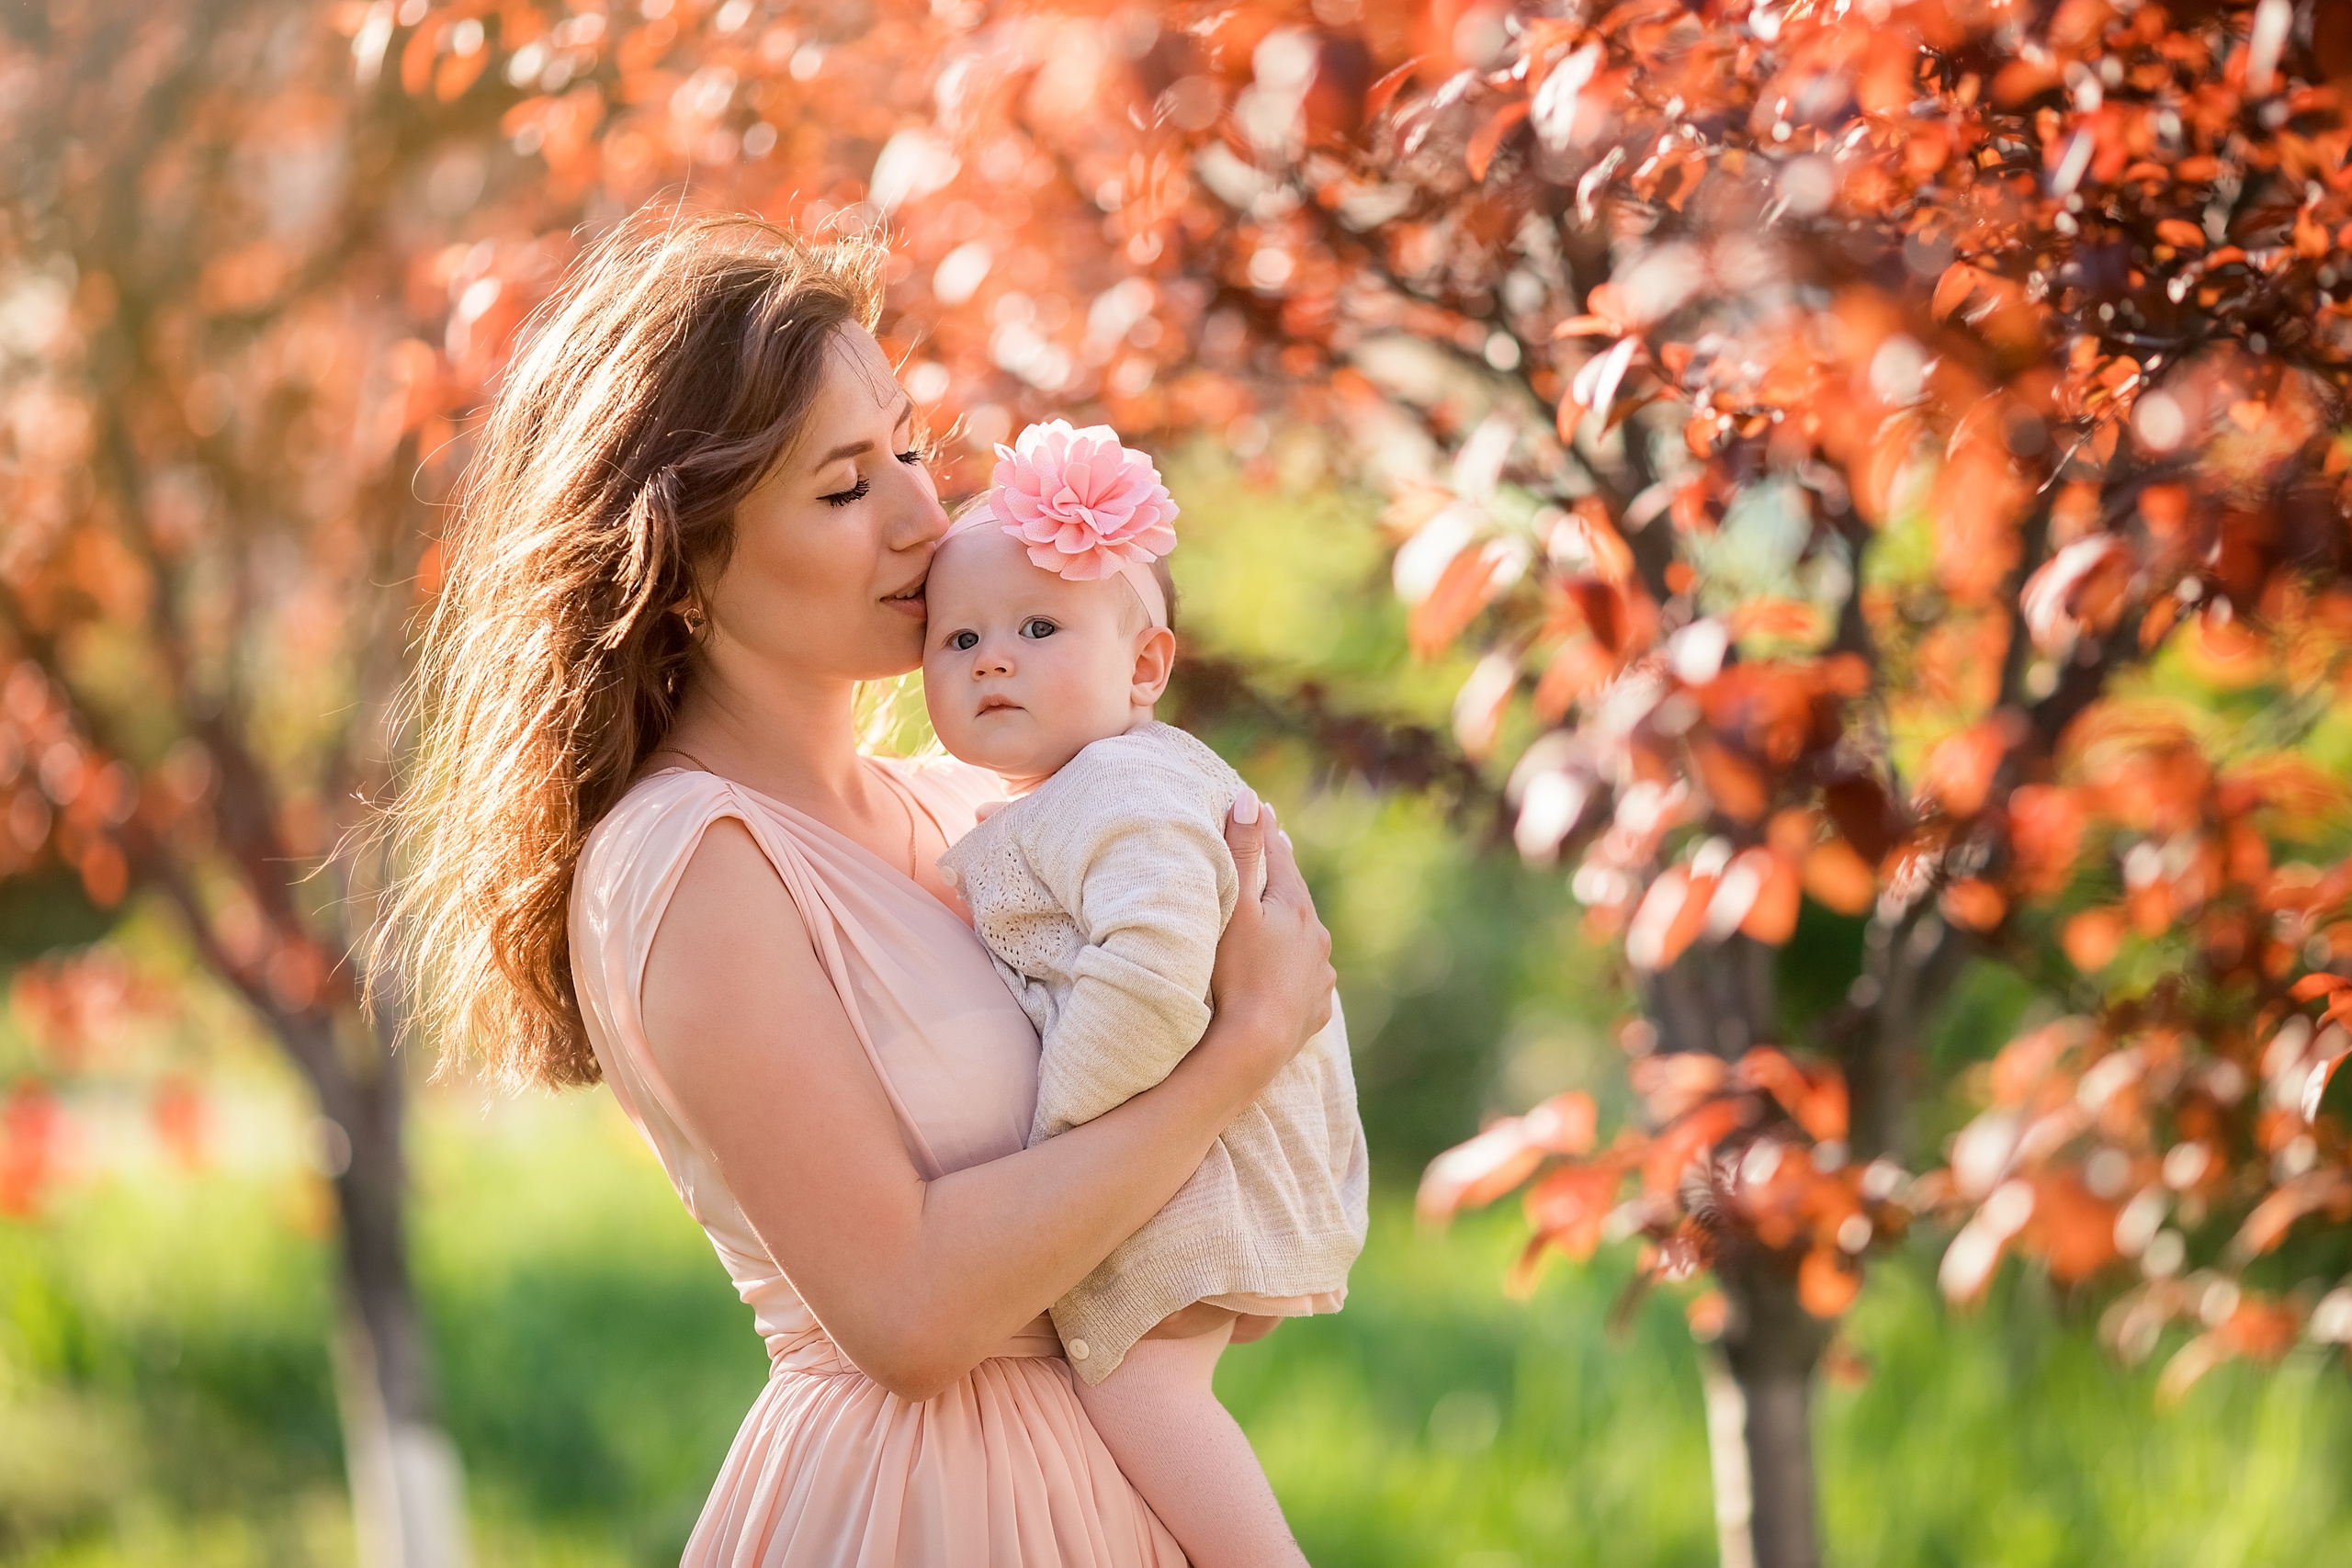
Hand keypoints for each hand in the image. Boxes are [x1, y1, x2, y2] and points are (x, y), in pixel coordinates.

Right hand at [1210, 789, 1336, 1073]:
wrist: (1254, 1045)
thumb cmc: (1236, 972)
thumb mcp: (1233, 907)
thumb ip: (1241, 852)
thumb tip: (1250, 797)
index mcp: (1296, 908)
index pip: (1282, 861)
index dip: (1270, 835)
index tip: (1265, 811)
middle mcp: (1317, 939)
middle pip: (1298, 899)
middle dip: (1285, 878)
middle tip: (1278, 854)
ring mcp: (1319, 977)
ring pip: (1307, 941)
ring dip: (1294, 927)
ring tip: (1282, 919)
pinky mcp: (1314, 1011)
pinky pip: (1307, 981)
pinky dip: (1297, 970)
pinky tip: (1290, 975)